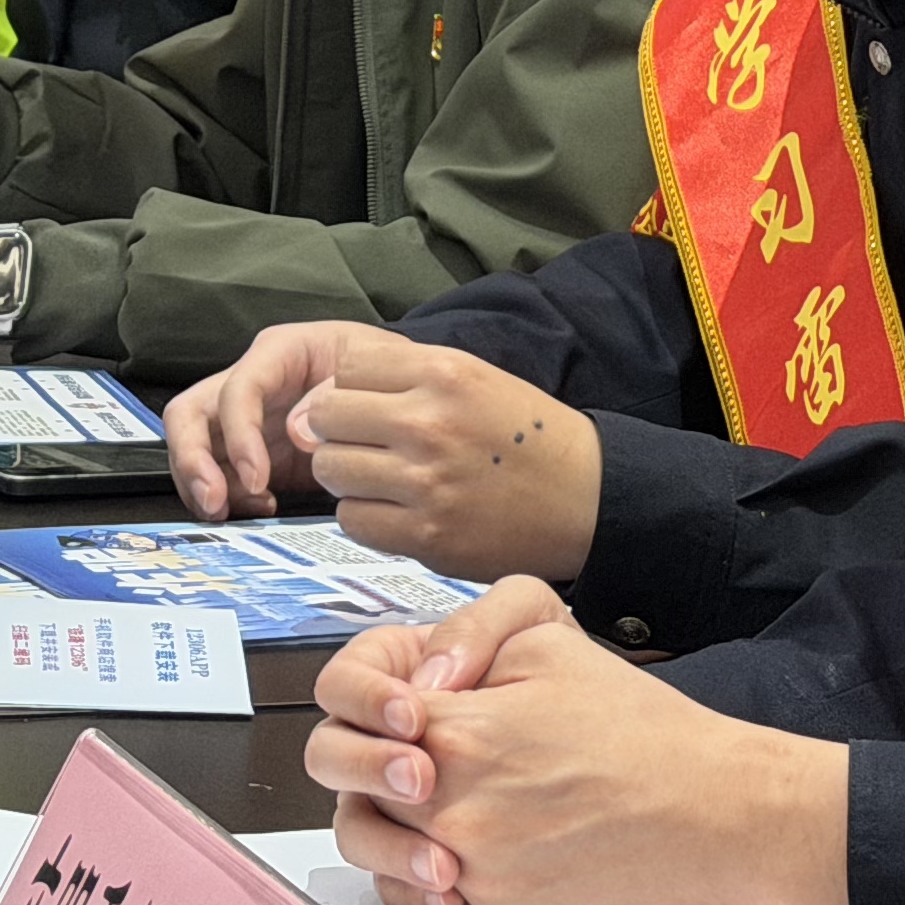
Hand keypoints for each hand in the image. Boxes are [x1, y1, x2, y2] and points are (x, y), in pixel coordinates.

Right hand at [165, 319, 407, 519]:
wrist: (394, 389)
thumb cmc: (380, 368)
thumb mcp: (373, 367)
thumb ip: (334, 395)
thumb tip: (297, 433)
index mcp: (277, 353)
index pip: (237, 390)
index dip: (239, 435)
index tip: (257, 479)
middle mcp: (249, 384)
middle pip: (188, 414)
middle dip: (191, 460)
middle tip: (213, 502)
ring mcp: (244, 420)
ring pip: (192, 446)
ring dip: (199, 484)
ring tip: (230, 512)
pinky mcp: (250, 452)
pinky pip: (217, 474)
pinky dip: (226, 497)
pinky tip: (258, 509)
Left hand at [292, 339, 600, 582]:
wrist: (586, 499)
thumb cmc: (526, 435)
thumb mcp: (472, 376)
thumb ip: (401, 375)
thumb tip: (318, 396)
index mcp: (443, 374)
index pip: (346, 368)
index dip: (350, 386)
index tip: (370, 403)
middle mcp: (429, 424)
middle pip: (324, 418)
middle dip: (336, 430)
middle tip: (366, 443)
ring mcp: (426, 484)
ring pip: (329, 470)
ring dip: (347, 475)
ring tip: (381, 477)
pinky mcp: (427, 537)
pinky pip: (352, 520)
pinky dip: (365, 516)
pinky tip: (395, 509)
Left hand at [307, 578, 853, 904]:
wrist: (723, 819)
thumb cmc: (646, 732)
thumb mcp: (548, 643)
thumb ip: (461, 645)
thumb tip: (410, 682)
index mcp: (454, 733)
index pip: (348, 721)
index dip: (363, 713)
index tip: (396, 715)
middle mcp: (453, 810)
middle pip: (353, 798)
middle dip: (368, 779)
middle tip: (407, 770)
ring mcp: (477, 875)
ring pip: (387, 863)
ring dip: (397, 840)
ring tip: (436, 819)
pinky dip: (449, 886)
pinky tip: (484, 859)